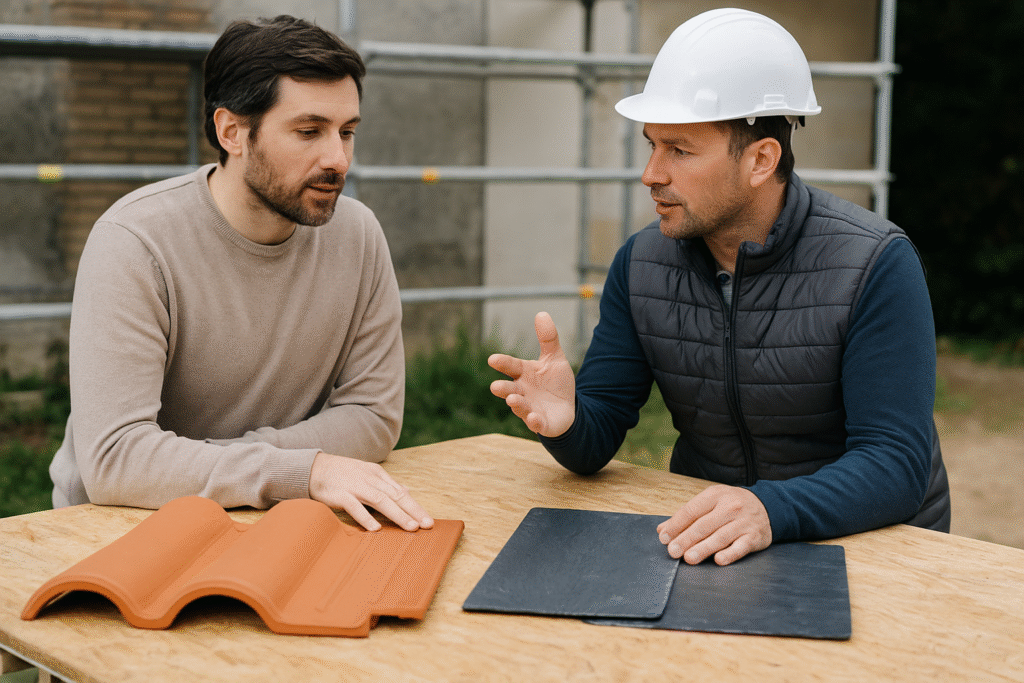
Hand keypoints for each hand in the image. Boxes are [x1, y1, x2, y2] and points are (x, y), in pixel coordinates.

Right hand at [308, 452, 433, 531]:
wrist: (313, 468)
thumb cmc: (343, 474)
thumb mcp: (368, 475)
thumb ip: (387, 484)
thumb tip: (408, 490)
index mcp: (378, 475)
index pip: (401, 492)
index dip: (415, 507)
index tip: (428, 520)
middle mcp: (370, 479)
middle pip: (395, 496)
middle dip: (413, 511)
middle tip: (427, 525)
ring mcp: (355, 486)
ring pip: (380, 500)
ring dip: (397, 514)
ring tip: (410, 528)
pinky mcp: (340, 494)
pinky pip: (355, 506)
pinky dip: (365, 517)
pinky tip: (376, 528)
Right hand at [487, 311, 575, 437]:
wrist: (567, 408)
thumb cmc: (555, 383)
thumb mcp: (554, 359)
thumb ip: (548, 338)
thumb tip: (541, 313)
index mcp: (523, 374)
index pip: (511, 366)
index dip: (503, 363)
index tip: (493, 359)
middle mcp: (522, 391)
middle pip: (509, 389)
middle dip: (502, 388)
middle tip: (495, 387)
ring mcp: (529, 408)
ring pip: (519, 407)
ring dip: (516, 404)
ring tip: (512, 400)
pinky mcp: (540, 423)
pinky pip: (535, 424)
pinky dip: (534, 421)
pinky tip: (534, 418)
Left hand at [657, 485, 771, 565]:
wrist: (768, 506)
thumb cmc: (732, 505)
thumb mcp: (711, 502)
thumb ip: (687, 516)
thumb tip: (662, 530)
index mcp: (715, 495)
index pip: (691, 510)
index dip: (676, 525)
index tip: (664, 538)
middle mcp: (730, 507)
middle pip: (704, 525)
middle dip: (686, 539)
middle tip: (673, 551)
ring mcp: (743, 522)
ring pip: (720, 536)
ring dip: (703, 548)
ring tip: (689, 558)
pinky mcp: (755, 537)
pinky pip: (741, 547)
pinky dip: (730, 554)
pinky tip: (718, 560)